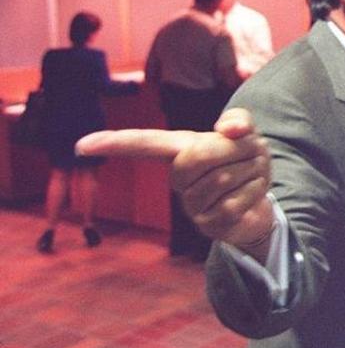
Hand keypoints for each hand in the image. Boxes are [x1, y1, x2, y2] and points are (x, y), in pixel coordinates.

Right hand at [76, 108, 275, 261]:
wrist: (261, 201)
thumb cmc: (245, 162)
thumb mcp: (245, 135)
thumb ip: (239, 122)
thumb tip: (230, 131)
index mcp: (179, 151)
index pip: (144, 144)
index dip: (115, 143)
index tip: (81, 145)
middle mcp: (177, 178)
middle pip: (198, 156)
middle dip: (235, 150)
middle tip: (250, 153)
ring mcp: (190, 204)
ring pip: (221, 179)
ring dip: (250, 170)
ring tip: (249, 174)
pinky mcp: (207, 225)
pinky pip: (233, 203)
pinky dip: (254, 192)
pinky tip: (251, 195)